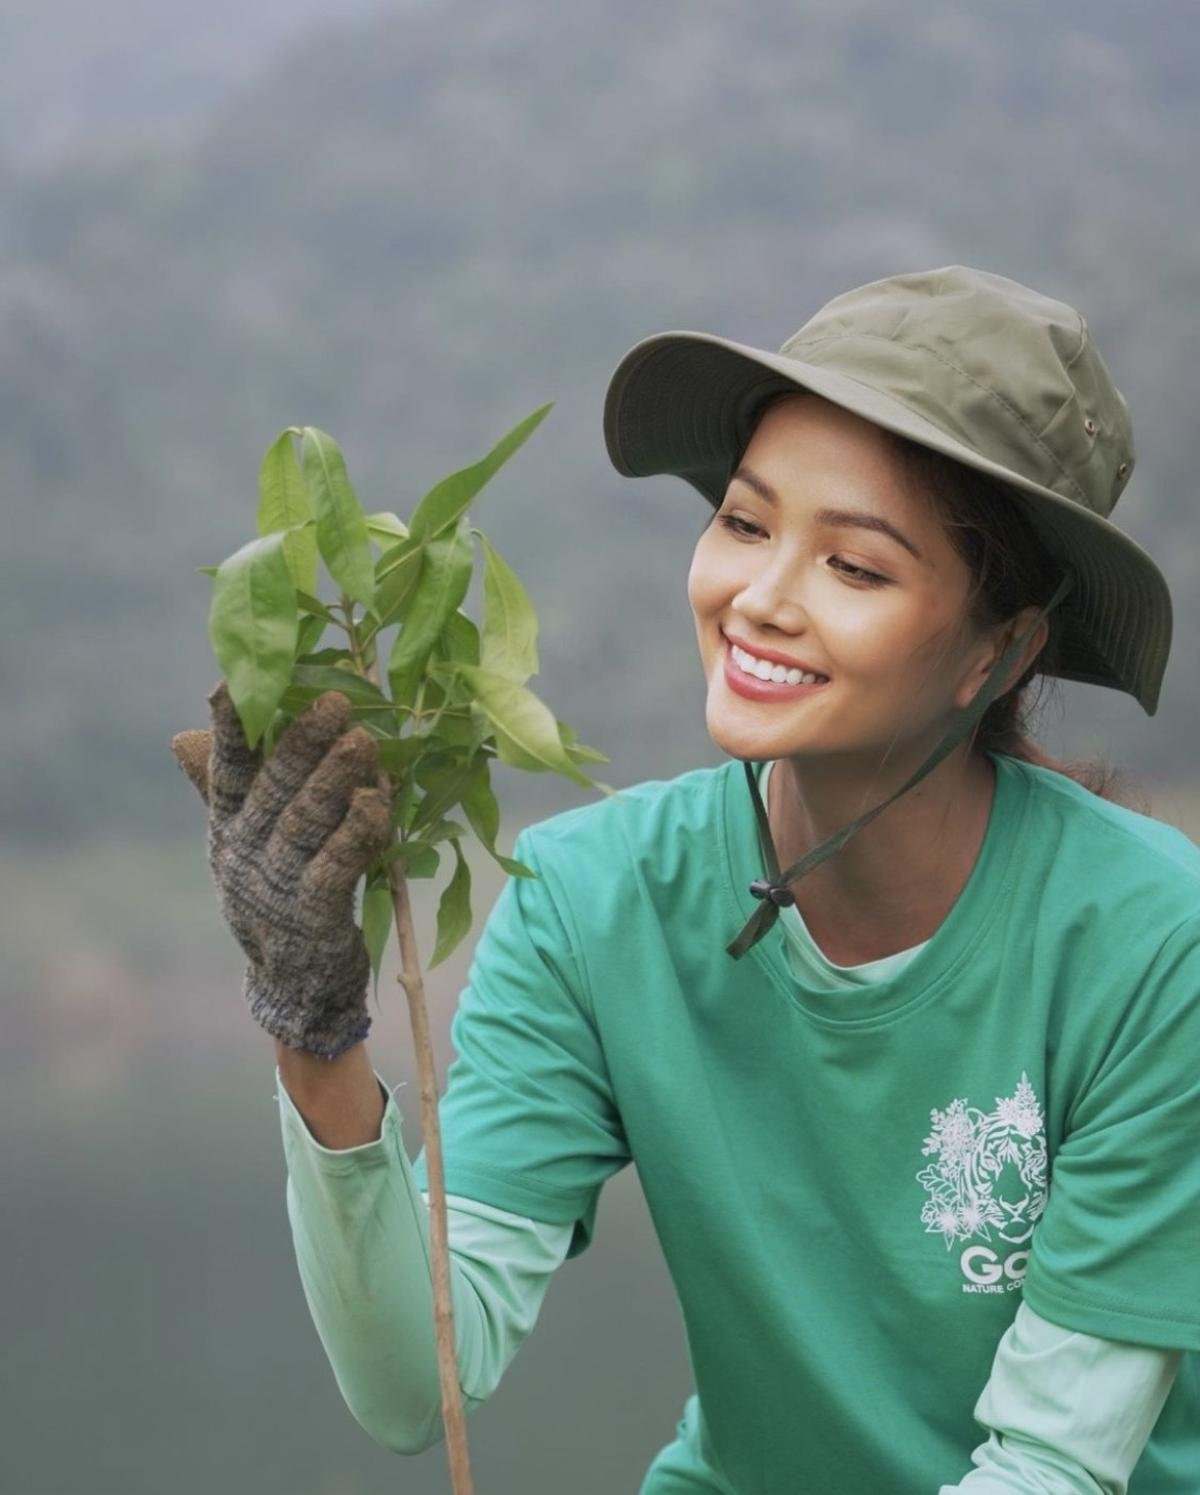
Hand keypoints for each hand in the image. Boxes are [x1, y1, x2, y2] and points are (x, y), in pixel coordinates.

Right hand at [171, 679, 394, 1058]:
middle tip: (335, 701)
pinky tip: (377, 801)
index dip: (229, 728)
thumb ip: (227, 790)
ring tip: (363, 741)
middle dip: (302, 743)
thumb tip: (184, 735)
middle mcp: (245, 854)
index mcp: (229, 828)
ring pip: (305, 823)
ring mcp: (276, 887)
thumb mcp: (247, 844)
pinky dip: (358, 832)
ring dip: (335, 780)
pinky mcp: (312, 916)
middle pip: (272, 789)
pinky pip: (336, 866)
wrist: (295, 986)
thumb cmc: (279, 897)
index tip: (230, 682)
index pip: (226, 770)